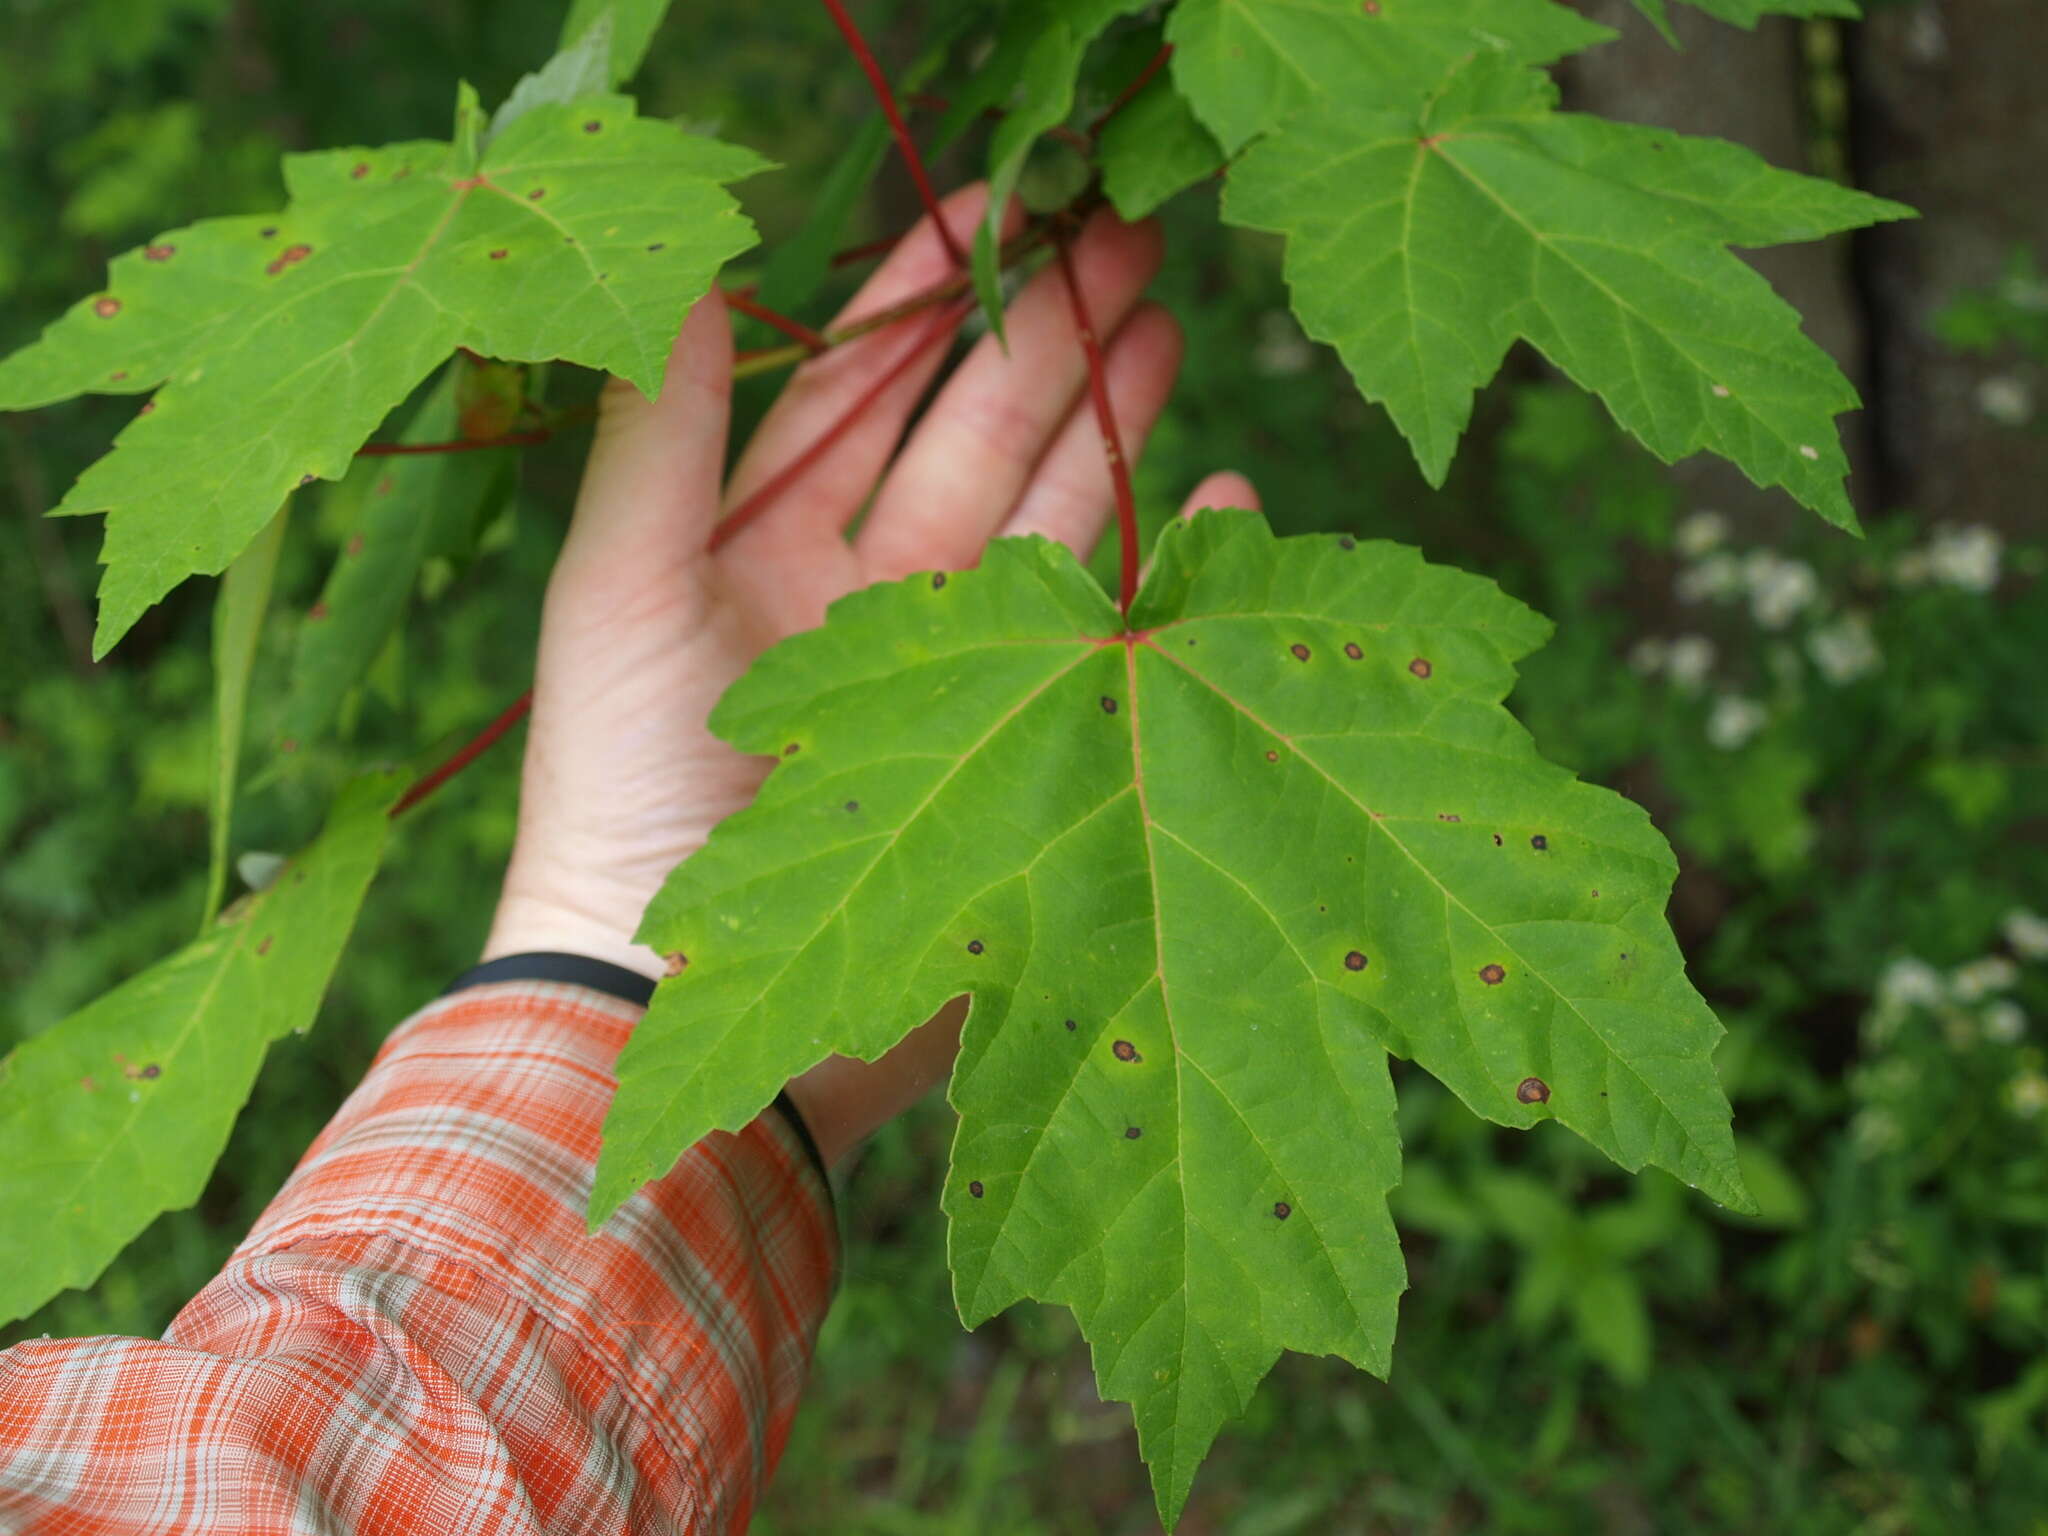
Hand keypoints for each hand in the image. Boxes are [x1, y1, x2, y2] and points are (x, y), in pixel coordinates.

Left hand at [483, 185, 1259, 1165]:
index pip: (863, 389)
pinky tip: (1218, 497)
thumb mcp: (621, 589)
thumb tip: (702, 270)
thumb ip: (661, 433)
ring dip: (1109, 419)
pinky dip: (1166, 563)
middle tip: (1126, 235)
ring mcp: (959, 669)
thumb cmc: (625, 788)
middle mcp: (874, 593)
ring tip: (1170, 321)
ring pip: (1049, 515)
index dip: (926, 293)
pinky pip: (1113, 633)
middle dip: (1045, 333)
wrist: (678, 995)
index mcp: (772, 541)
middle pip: (974, 433)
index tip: (994, 200)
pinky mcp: (1030, 746)